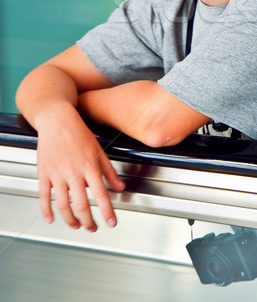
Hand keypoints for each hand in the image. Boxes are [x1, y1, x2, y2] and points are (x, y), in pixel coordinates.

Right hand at [36, 105, 124, 230]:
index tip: (112, 223)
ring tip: (76, 226)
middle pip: (81, 205)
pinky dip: (46, 211)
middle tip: (93, 228)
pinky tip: (51, 219)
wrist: (58, 120)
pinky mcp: (44, 173)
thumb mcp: (99, 150)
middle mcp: (74, 172)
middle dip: (88, 221)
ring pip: (63, 205)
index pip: (101, 194)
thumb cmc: (79, 134)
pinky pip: (44, 197)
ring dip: (70, 220)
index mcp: (90, 166)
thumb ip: (109, 171)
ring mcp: (57, 174)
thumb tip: (120, 186)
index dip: (107, 211)